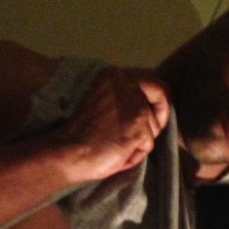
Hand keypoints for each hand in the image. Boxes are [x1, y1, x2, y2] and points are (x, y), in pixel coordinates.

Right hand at [49, 67, 169, 181]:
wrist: (67, 152)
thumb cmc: (81, 133)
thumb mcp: (103, 101)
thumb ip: (124, 96)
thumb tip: (152, 106)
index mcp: (115, 74)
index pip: (153, 82)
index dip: (156, 101)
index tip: (149, 118)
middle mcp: (127, 82)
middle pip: (161, 97)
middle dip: (158, 117)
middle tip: (141, 135)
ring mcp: (135, 104)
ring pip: (154, 125)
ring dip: (140, 140)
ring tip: (118, 146)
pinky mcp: (138, 125)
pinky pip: (148, 144)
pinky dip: (135, 154)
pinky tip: (118, 154)